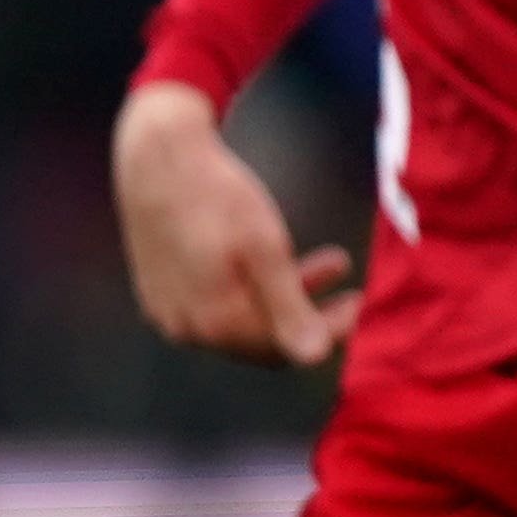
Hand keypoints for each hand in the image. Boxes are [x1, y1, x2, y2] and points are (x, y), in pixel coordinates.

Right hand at [112, 78, 352, 364]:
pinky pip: (214, 305)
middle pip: (262, 339)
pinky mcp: (158, 290)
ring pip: (240, 320)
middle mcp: (187, 329)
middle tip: (345, 280)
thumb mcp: (264, 247)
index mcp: (215, 324)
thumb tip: (316, 359)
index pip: (286, 347)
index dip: (329, 329)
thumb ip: (290, 306)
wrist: (156, 156)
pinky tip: (267, 259)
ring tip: (327, 261)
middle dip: (309, 313)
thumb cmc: (215, 196)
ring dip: (285, 295)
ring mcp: (168, 311)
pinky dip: (250, 288)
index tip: (360, 299)